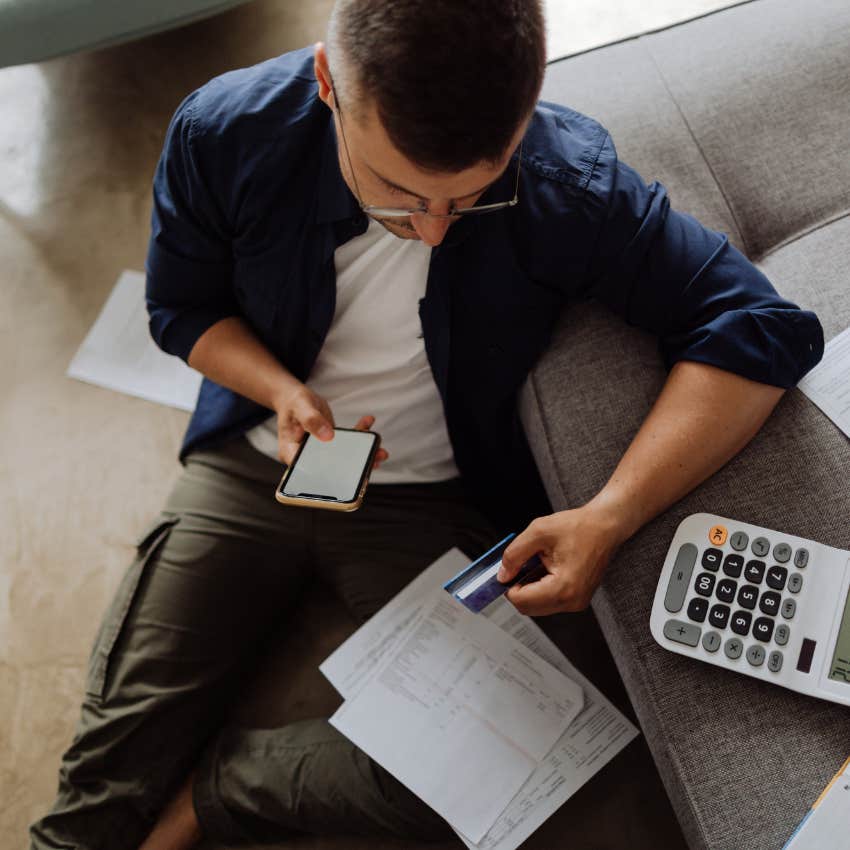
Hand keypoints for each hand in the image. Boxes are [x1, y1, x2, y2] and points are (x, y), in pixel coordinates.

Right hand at [272, 383, 388, 468]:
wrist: (294, 398)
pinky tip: (368, 422)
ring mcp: (319, 453)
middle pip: (331, 468)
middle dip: (355, 467)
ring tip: (380, 449)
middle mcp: (306, 458)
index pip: (310, 472)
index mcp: (292, 454)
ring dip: (363, 453)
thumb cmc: (293, 403)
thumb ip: (312, 420)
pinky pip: (347, 445)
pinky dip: (359, 434)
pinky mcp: (330, 446)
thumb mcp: (301, 407)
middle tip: (375, 460)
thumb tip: (328, 436)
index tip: (352, 473)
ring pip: (343, 459)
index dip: (331, 476)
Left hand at [497, 504, 627, 615]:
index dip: (508, 586)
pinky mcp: (578, 598)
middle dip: (518, 588)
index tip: (507, 571)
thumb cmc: (579, 526)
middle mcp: (572, 600)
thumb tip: (502, 574)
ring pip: (538, 607)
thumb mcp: (538, 532)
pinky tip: (546, 568)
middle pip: (528, 608)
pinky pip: (550, 601)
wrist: (605, 526)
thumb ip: (515, 554)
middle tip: (520, 565)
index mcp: (564, 587)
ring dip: (530, 589)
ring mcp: (577, 602)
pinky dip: (541, 588)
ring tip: (538, 564)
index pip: (522, 601)